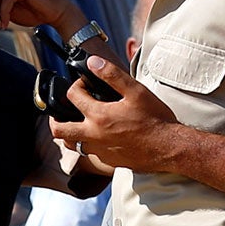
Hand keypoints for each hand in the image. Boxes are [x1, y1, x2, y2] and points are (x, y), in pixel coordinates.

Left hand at [59, 55, 184, 174]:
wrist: (170, 148)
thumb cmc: (155, 119)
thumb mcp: (135, 91)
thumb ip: (112, 75)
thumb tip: (93, 62)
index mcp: (98, 116)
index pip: (72, 97)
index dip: (76, 86)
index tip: (85, 84)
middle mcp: (94, 136)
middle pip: (60, 130)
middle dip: (54, 119)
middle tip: (60, 112)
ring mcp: (100, 152)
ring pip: (73, 145)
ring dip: (72, 133)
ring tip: (79, 124)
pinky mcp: (109, 162)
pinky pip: (90, 155)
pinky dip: (89, 145)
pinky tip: (100, 137)